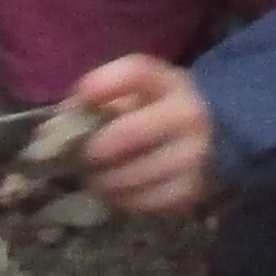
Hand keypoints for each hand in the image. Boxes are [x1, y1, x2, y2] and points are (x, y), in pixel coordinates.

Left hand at [70, 51, 218, 219]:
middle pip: (124, 134)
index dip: (100, 84)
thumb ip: (102, 96)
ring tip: (95, 175)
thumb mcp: (141, 90)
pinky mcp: (191, 193)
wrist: (218, 138)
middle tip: (81, 155)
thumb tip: (57, 122)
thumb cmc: (162, 110)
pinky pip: (140, 202)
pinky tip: (117, 190)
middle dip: (91, 149)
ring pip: (127, 175)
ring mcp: (194, 158)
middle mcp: (189, 117)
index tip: (80, 97)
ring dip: (101, 179)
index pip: (136, 73)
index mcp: (172, 83)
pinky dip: (121, 199)